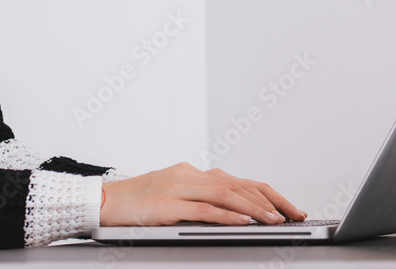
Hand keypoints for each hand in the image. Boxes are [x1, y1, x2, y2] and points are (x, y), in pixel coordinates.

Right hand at [99, 162, 307, 226]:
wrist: (101, 202)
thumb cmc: (135, 203)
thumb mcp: (172, 198)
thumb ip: (199, 201)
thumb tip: (231, 215)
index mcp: (192, 173)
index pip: (239, 181)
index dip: (267, 194)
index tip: (288, 208)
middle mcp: (189, 175)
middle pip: (240, 184)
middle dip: (271, 200)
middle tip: (293, 214)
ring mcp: (179, 187)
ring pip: (226, 193)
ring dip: (255, 208)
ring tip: (275, 219)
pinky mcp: (168, 204)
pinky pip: (204, 209)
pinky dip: (228, 215)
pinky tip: (244, 222)